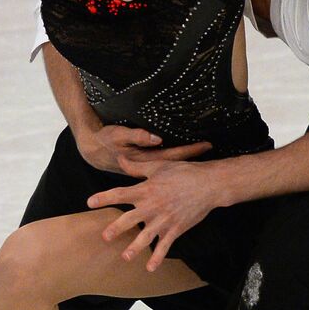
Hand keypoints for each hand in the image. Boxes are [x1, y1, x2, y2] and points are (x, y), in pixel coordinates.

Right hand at [76, 124, 211, 174]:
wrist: (93, 151)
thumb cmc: (106, 140)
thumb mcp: (118, 135)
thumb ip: (137, 136)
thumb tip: (157, 138)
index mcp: (145, 160)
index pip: (173, 155)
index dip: (190, 150)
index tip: (207, 144)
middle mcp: (149, 169)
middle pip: (177, 165)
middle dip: (196, 158)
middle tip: (215, 152)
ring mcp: (147, 173)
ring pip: (173, 171)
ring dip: (189, 166)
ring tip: (207, 163)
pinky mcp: (145, 173)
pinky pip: (166, 173)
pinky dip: (178, 170)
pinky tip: (189, 170)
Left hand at [87, 158, 223, 270]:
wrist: (209, 185)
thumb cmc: (184, 173)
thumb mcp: (159, 166)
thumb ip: (137, 166)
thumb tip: (120, 159)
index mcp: (146, 190)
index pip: (120, 194)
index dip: (104, 198)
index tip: (89, 202)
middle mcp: (152, 206)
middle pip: (129, 219)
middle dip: (116, 229)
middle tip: (105, 237)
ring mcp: (164, 220)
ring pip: (146, 237)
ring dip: (135, 248)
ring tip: (125, 257)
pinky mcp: (175, 229)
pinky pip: (164, 246)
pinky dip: (157, 258)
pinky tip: (150, 268)